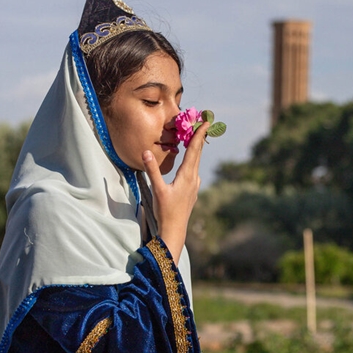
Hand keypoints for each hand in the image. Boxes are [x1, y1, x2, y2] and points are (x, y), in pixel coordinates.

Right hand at [141, 120, 210, 262]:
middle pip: (198, 154)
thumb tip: (146, 151)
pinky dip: (192, 160)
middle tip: (204, 122)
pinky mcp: (192, 191)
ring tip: (196, 136)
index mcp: (187, 176)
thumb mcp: (157, 189)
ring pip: (196, 162)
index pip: (194, 150)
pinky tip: (190, 161)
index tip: (206, 121)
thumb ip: (152, 170)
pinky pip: (194, 170)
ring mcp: (194, 186)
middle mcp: (194, 179)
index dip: (199, 134)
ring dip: (196, 148)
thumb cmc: (166, 211)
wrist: (175, 230)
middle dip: (200, 137)